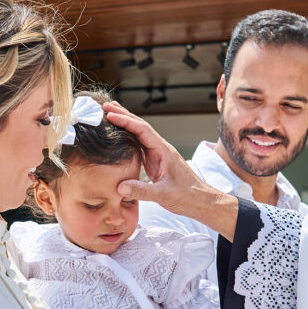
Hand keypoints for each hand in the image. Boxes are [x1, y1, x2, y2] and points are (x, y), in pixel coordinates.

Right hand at [103, 103, 236, 238]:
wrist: (201, 201)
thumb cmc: (187, 196)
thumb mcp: (164, 194)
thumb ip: (142, 191)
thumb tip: (120, 187)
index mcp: (164, 151)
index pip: (143, 130)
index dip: (126, 120)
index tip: (111, 114)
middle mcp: (161, 149)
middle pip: (140, 127)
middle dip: (123, 116)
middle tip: (106, 107)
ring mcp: (158, 155)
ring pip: (139, 136)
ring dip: (125, 125)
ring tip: (110, 116)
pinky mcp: (156, 163)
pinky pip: (140, 147)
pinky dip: (128, 139)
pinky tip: (119, 137)